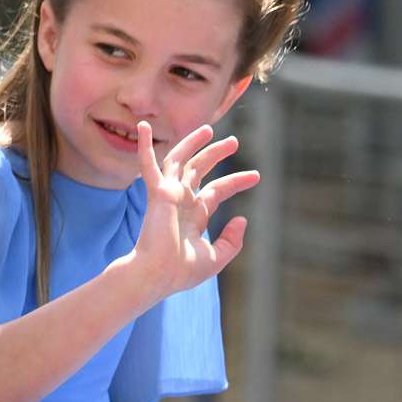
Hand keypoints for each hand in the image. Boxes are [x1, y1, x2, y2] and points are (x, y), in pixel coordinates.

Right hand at [129, 122, 259, 298]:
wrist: (158, 274)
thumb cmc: (182, 272)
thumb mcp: (216, 257)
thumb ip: (232, 240)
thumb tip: (242, 219)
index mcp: (194, 216)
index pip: (216, 191)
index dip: (236, 181)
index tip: (256, 176)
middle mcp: (181, 201)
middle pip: (199, 170)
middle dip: (216, 155)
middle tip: (233, 142)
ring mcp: (168, 195)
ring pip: (180, 160)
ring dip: (192, 143)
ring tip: (209, 129)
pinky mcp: (157, 192)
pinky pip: (149, 165)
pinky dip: (145, 146)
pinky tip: (144, 127)